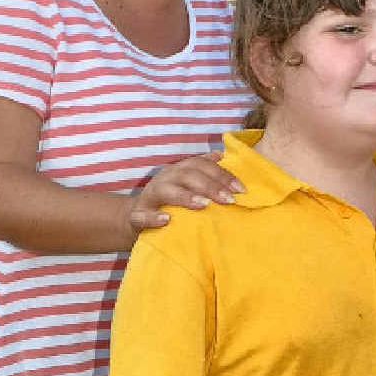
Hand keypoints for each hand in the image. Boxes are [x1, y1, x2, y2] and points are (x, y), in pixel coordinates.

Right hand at [129, 151, 244, 232]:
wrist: (134, 219)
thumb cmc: (169, 201)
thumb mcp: (186, 184)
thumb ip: (203, 171)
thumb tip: (222, 155)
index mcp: (179, 170)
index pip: (202, 165)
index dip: (222, 174)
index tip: (241, 190)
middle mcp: (165, 178)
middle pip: (187, 175)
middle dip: (210, 186)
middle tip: (229, 200)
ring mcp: (149, 196)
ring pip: (165, 190)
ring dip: (185, 197)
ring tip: (204, 205)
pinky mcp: (136, 215)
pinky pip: (142, 215)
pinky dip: (154, 217)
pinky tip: (167, 220)